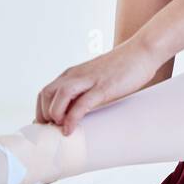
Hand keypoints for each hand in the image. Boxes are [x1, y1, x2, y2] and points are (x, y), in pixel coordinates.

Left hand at [35, 36, 160, 135]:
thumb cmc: (121, 68)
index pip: (45, 92)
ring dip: (54, 115)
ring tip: (60, 129)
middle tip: (52, 131)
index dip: (41, 111)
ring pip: (59, 96)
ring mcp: (89, 80)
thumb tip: (77, 112)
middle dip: (44, 115)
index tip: (46, 127)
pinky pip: (81, 104)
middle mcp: (76, 75)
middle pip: (46, 94)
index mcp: (72, 74)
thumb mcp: (96, 79)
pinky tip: (70, 130)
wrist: (142, 52)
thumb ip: (85, 91)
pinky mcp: (103, 87)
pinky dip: (72, 118)